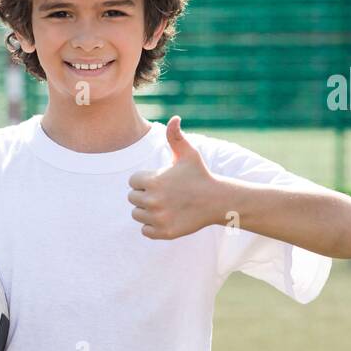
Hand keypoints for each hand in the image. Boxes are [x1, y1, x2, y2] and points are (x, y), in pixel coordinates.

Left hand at [127, 115, 225, 239]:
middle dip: (144, 195)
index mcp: (152, 181)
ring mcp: (158, 218)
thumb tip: (174, 118)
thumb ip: (176, 136)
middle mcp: (152, 201)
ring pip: (137, 215)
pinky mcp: (164, 232)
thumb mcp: (188, 154)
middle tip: (163, 194)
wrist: (217, 201)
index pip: (132, 182)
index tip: (160, 181)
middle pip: (132, 198)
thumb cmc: (200, 175)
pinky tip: (165, 217)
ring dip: (146, 211)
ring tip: (164, 205)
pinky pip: (145, 231)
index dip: (145, 180)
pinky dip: (152, 226)